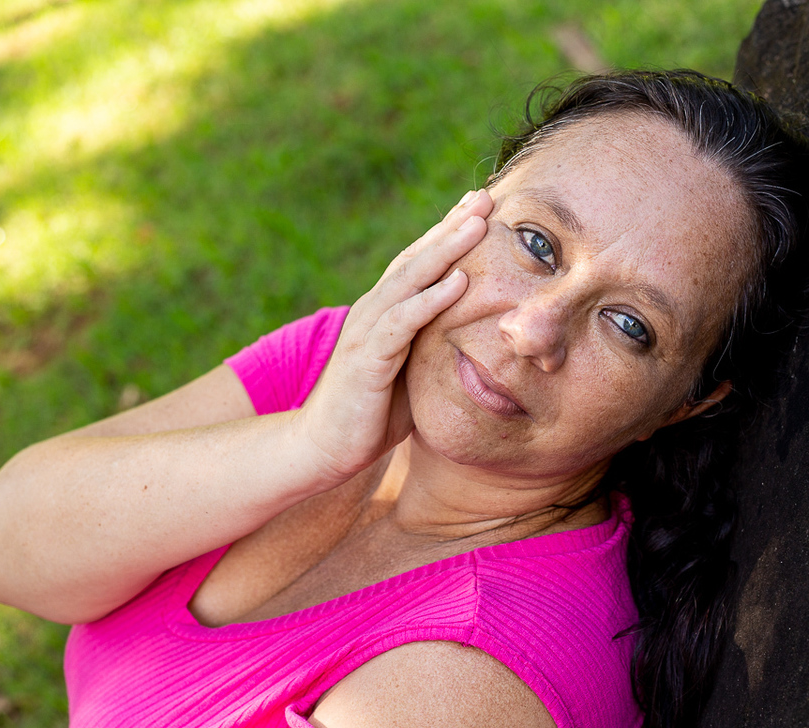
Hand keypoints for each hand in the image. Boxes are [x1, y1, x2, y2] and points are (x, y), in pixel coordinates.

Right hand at [298, 189, 493, 481]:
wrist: (324, 448)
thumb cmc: (371, 415)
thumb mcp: (413, 373)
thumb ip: (435, 348)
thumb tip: (479, 341)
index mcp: (385, 313)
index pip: (419, 264)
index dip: (447, 233)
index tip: (479, 207)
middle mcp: (374, 312)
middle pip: (416, 258)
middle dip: (451, 226)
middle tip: (484, 196)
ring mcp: (368, 332)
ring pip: (410, 279)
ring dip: (446, 249)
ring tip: (478, 223)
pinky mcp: (367, 358)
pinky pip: (403, 322)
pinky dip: (431, 299)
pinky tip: (459, 282)